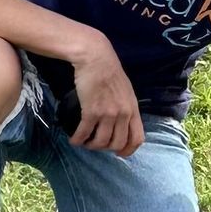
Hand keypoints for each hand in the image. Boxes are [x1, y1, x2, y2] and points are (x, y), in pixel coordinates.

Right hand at [67, 34, 144, 156]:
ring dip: (90, 145)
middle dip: (106, 149)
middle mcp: (123, 114)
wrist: (95, 58)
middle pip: (117, 144)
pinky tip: (74, 139)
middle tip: (96, 144)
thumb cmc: (109, 71)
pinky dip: (78, 140)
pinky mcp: (91, 111)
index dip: (128, 150)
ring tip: (84, 142)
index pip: (137, 138)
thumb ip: (126, 106)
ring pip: (100, 142)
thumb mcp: (126, 90)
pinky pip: (84, 133)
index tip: (119, 153)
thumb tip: (121, 122)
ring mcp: (108, 114)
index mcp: (133, 109)